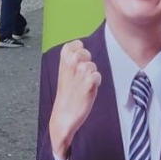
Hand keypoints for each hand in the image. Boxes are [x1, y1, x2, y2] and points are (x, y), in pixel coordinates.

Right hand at [48, 40, 100, 159]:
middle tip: (81, 75)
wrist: (64, 115)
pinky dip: (96, 83)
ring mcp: (80, 73)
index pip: (76, 44)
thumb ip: (71, 60)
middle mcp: (71, 64)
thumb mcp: (64, 73)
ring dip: (91, 75)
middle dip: (87, 62)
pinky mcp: (89, 83)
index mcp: (63, 60)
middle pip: (86, 52)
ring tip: (83, 84)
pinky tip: (88, 89)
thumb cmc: (65, 96)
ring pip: (93, 65)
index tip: (77, 62)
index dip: (80, 51)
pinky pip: (97, 76)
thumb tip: (81, 50)